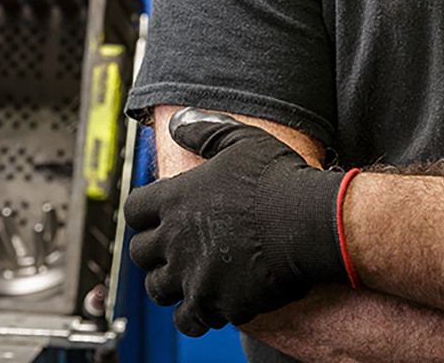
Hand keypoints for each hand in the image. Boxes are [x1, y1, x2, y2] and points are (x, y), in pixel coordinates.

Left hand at [125, 109, 350, 335]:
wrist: (309, 222)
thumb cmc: (277, 179)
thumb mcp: (240, 140)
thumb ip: (203, 131)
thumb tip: (177, 122)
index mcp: (175, 199)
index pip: (134, 210)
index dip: (144, 213)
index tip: (159, 216)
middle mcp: (175, 239)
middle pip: (139, 253)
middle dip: (154, 251)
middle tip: (176, 248)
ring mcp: (192, 275)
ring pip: (157, 290)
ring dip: (170, 284)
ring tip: (191, 277)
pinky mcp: (214, 304)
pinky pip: (189, 320)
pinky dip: (195, 315)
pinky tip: (212, 302)